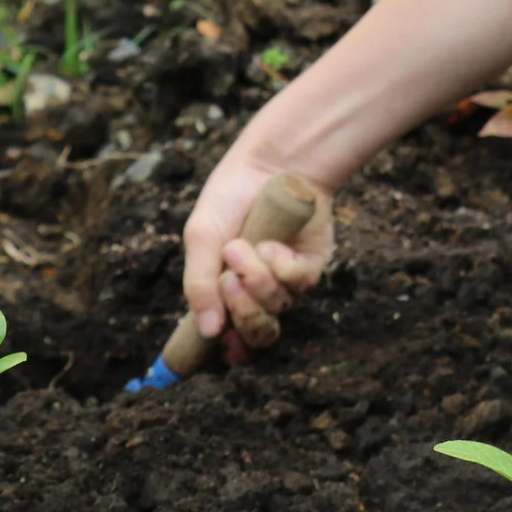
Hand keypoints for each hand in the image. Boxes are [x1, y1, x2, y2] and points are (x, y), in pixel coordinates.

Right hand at [181, 153, 336, 360]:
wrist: (269, 162)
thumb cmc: (230, 198)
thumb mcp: (202, 237)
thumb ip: (199, 284)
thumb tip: (207, 332)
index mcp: (225, 291)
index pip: (229, 337)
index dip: (226, 349)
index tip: (219, 345)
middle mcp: (257, 293)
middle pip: (257, 333)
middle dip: (242, 312)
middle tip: (229, 280)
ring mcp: (285, 282)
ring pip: (276, 308)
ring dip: (257, 281)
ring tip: (243, 246)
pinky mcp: (311, 266)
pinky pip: (299, 284)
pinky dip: (281, 267)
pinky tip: (272, 244)